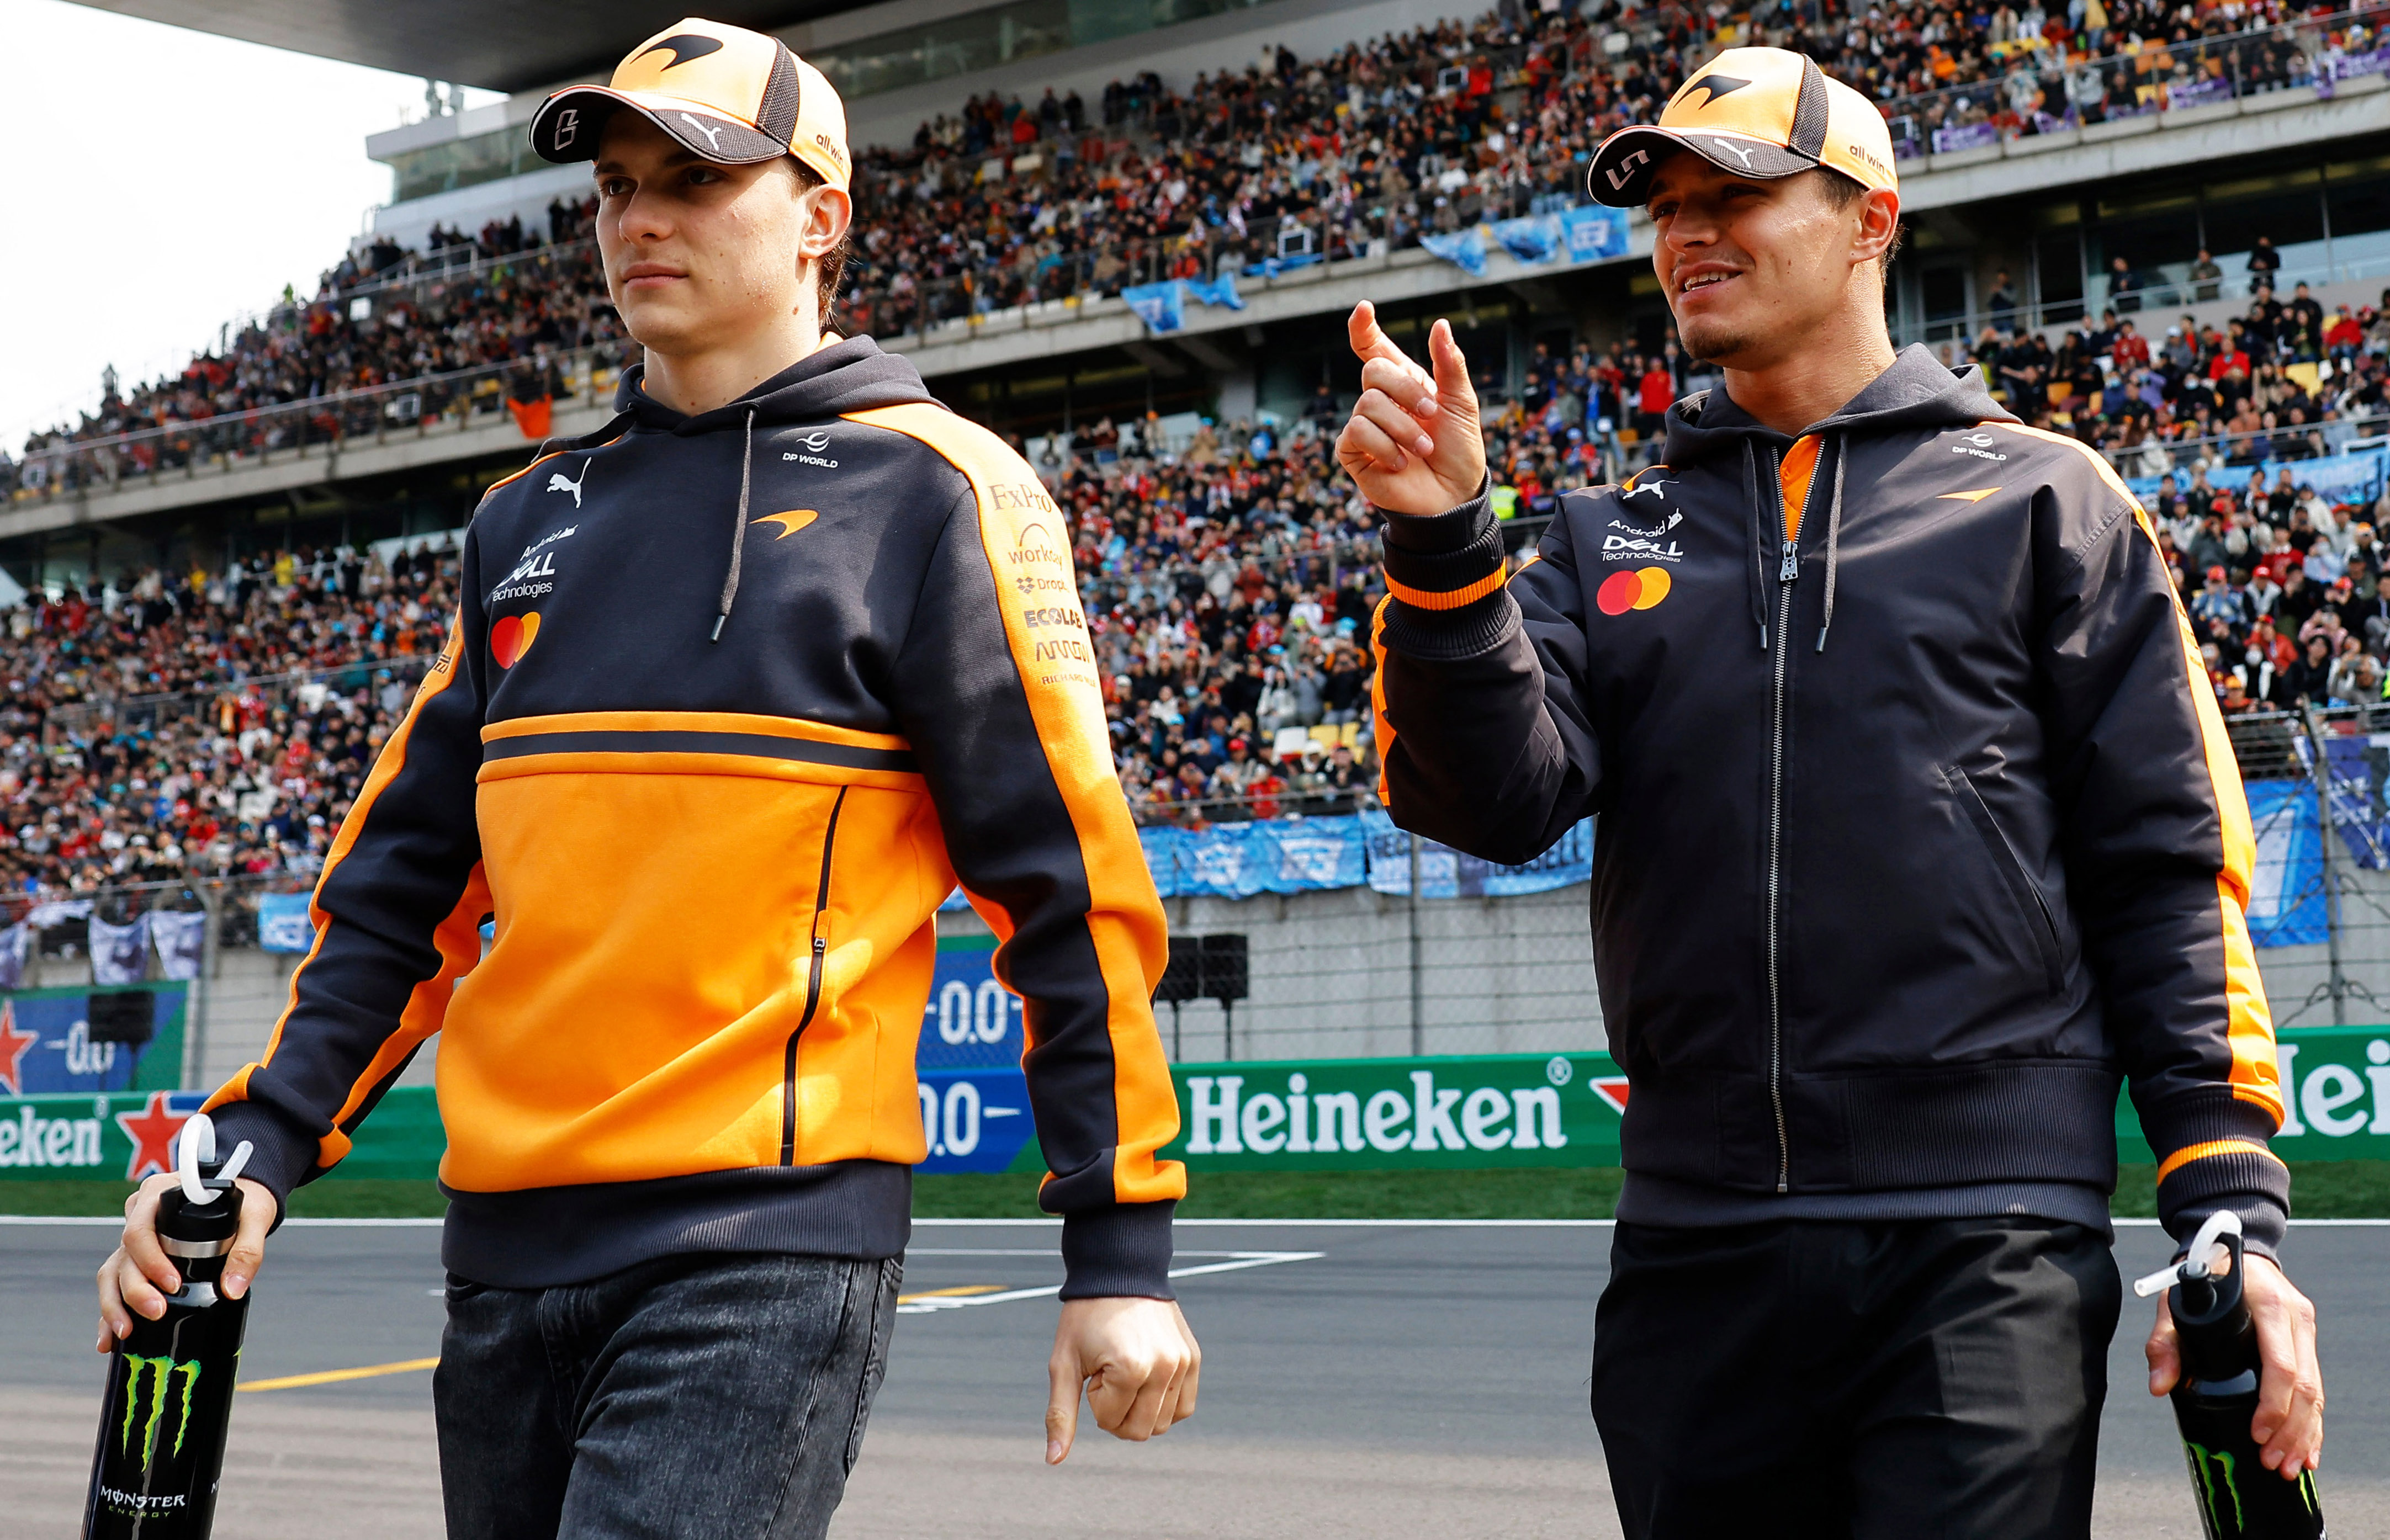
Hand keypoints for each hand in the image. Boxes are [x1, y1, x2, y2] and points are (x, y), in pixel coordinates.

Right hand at [96, 1172, 273, 1351]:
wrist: (245, 1198)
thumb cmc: (246, 1202)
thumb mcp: (255, 1218)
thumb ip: (248, 1250)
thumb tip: (232, 1290)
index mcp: (159, 1196)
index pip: (140, 1231)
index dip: (151, 1260)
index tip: (173, 1284)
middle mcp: (141, 1215)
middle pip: (125, 1256)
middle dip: (135, 1289)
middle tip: (156, 1312)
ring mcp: (136, 1239)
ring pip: (113, 1273)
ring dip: (115, 1305)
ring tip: (125, 1333)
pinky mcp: (137, 1259)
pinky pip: (116, 1285)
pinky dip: (112, 1312)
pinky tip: (110, 1339)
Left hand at [1044, 1297, 1199, 1464]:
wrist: (1119, 1271)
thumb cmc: (1085, 1317)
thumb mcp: (1063, 1363)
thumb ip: (1061, 1414)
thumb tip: (1054, 1460)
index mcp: (1131, 1369)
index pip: (1111, 1423)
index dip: (1095, 1399)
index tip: (1094, 1366)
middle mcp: (1165, 1368)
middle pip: (1140, 1431)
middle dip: (1117, 1411)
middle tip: (1108, 1373)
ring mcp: (1183, 1363)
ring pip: (1164, 1424)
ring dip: (1141, 1409)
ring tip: (1128, 1371)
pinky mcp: (1194, 1358)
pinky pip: (1185, 1407)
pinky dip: (1165, 1405)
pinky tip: (1148, 1381)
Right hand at [1336, 301, 1486, 516]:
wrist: (1453, 498)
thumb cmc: (1459, 453)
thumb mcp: (1462, 404)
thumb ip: (1450, 365)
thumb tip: (1440, 325)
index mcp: (1405, 385)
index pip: (1375, 350)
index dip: (1365, 329)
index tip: (1363, 309)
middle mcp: (1382, 402)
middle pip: (1374, 371)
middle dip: (1406, 391)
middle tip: (1431, 415)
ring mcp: (1365, 426)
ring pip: (1368, 403)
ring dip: (1403, 427)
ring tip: (1422, 449)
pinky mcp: (1353, 452)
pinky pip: (1357, 432)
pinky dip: (1385, 446)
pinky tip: (1400, 463)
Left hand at [2146, 1251, 2322, 1476]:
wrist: (2231, 1250)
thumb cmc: (2202, 1276)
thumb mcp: (2176, 1301)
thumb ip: (2163, 1341)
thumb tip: (2158, 1386)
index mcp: (2269, 1305)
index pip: (2281, 1365)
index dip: (2273, 1405)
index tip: (2257, 1433)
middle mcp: (2295, 1318)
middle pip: (2305, 1385)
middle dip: (2290, 1430)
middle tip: (2272, 1462)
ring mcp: (2306, 1331)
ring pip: (2316, 1392)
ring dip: (2304, 1434)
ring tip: (2287, 1466)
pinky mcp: (2307, 1342)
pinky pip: (2316, 1388)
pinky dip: (2313, 1423)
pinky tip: (2307, 1450)